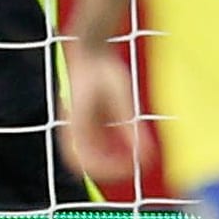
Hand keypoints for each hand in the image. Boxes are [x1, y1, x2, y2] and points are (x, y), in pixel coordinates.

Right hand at [61, 41, 148, 184]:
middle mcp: (71, 128)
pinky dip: (110, 151)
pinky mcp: (81, 123)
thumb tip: (147, 154)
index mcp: (76, 123)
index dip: (109, 169)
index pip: (86, 160)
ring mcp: (74, 127)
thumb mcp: (121, 96)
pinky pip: (93, 146)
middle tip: (133, 165)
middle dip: (107, 169)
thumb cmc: (102, 68)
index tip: (133, 164)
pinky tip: (129, 144)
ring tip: (134, 156)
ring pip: (87, 157)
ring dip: (109, 161)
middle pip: (83, 164)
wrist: (89, 49)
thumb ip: (131, 126)